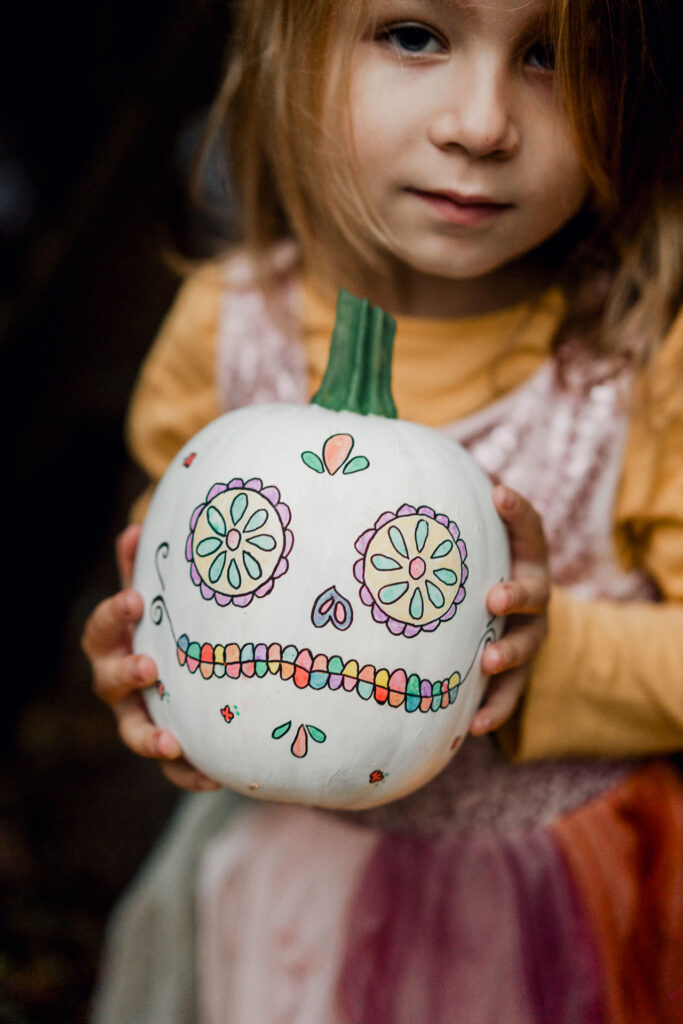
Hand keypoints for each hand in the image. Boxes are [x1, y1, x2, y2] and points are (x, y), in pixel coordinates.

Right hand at [81, 523, 219, 790]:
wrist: (181, 669)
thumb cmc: (166, 623)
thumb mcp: (159, 595)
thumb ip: (143, 568)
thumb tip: (135, 527)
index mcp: (114, 642)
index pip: (102, 628)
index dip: (114, 615)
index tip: (135, 599)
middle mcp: (118, 683)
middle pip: (108, 682)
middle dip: (126, 673)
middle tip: (149, 667)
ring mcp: (138, 715)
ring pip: (133, 732)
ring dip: (150, 738)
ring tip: (172, 743)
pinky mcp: (164, 743)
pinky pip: (171, 767)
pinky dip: (188, 773)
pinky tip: (212, 777)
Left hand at [470, 484, 549, 735]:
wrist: (504, 620)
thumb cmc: (473, 567)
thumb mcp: (468, 539)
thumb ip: (450, 511)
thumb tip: (405, 468)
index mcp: (523, 555)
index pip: (528, 528)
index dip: (517, 511)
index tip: (497, 494)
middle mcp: (534, 593)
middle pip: (536, 591)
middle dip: (518, 593)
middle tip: (495, 597)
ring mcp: (529, 635)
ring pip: (528, 644)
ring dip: (509, 653)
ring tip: (488, 660)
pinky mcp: (518, 674)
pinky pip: (511, 695)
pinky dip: (495, 708)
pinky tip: (474, 725)